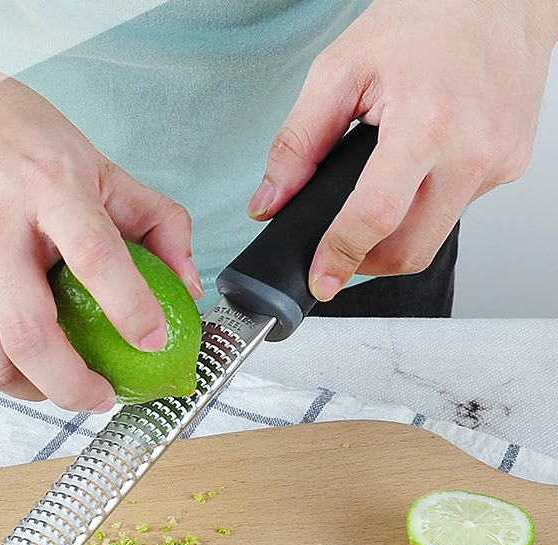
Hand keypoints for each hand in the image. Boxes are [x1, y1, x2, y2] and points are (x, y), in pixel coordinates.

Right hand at [0, 76, 201, 411]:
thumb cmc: (10, 131)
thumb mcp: (96, 161)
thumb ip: (155, 220)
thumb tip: (188, 285)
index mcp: (47, 186)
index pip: (95, 255)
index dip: (131, 307)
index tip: (155, 341)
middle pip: (30, 333)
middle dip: (74, 385)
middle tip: (105, 397)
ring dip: (38, 392)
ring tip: (71, 388)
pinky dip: (8, 374)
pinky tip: (34, 369)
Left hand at [248, 0, 557, 301]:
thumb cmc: (426, 15)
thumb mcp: (340, 69)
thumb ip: (297, 143)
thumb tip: (270, 200)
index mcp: (429, 121)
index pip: (376, 216)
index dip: (340, 257)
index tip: (319, 280)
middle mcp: (474, 149)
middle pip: (411, 250)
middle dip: (365, 263)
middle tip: (338, 252)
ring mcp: (500, 161)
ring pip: (434, 238)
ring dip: (395, 238)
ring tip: (372, 205)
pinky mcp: (511, 165)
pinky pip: (456, 212)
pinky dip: (423, 209)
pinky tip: (412, 175)